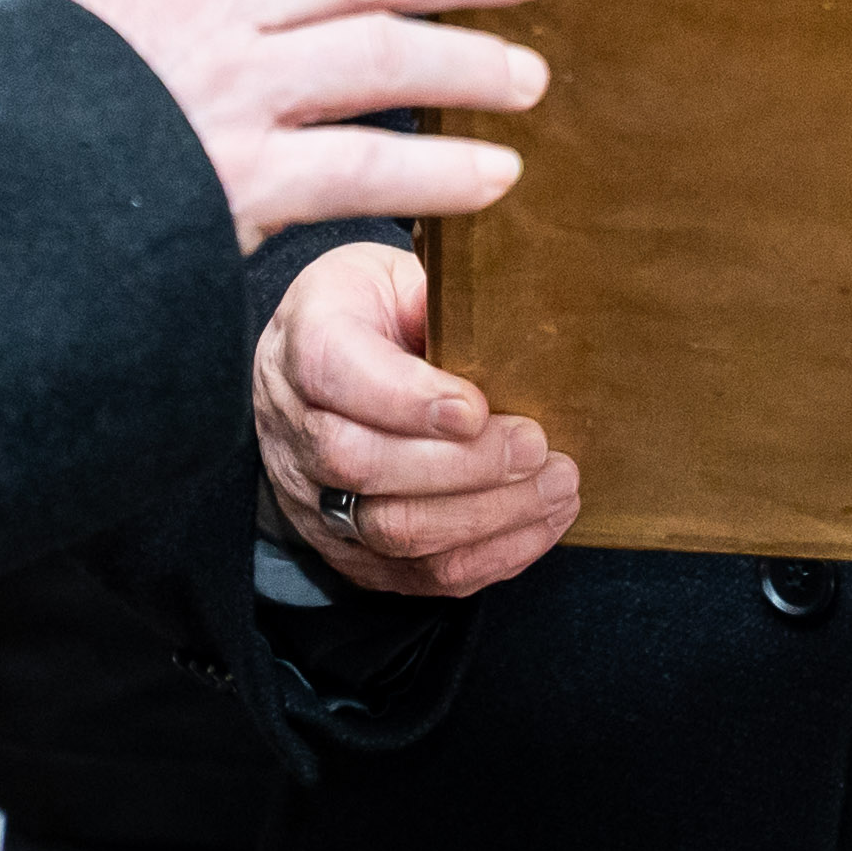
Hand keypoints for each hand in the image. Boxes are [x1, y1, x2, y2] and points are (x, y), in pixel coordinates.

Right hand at [38, 0, 555, 251]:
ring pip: (379, 55)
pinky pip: (364, 167)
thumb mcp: (90, 6)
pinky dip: (438, 170)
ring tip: (529, 78)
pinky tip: (493, 175)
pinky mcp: (234, 182)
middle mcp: (200, 9)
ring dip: (469, 63)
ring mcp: (221, 93)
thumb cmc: (28, 112)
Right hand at [255, 243, 577, 597]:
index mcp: (305, 341)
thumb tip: (505, 327)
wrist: (313, 369)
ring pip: (392, 530)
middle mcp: (295, 426)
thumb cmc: (368, 314)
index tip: (478, 407)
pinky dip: (488, 556)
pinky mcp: (348, 550)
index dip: (408, 399)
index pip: (335, 373)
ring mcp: (314, 498)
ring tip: (556, 487)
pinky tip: (538, 522)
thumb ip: (436, 297)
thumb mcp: (390, 275)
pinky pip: (416, 575)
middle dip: (464, 467)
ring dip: (487, 516)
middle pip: (362, 463)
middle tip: (537, 448)